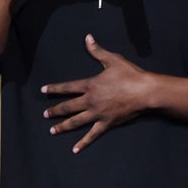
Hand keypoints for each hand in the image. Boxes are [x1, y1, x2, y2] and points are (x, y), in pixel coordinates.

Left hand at [42, 34, 150, 152]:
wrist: (144, 91)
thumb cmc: (129, 74)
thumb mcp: (112, 59)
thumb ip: (97, 50)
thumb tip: (87, 38)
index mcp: (90, 85)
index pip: (68, 87)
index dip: (54, 88)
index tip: (43, 90)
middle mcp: (90, 100)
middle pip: (68, 106)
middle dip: (55, 110)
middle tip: (45, 115)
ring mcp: (97, 114)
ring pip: (76, 121)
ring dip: (63, 126)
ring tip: (52, 130)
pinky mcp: (106, 123)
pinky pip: (92, 134)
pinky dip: (83, 142)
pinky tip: (75, 149)